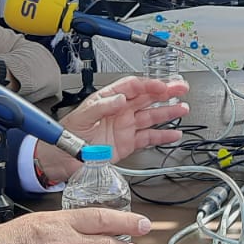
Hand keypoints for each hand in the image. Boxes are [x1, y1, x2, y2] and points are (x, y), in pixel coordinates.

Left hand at [34, 75, 187, 183]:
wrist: (61, 158)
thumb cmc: (67, 133)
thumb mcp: (81, 117)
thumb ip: (101, 107)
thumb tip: (120, 100)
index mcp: (109, 99)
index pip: (133, 87)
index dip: (149, 85)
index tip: (161, 86)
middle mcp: (120, 111)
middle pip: (147, 97)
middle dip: (165, 91)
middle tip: (181, 88)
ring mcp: (125, 127)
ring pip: (151, 116)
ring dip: (167, 111)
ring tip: (183, 108)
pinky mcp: (127, 143)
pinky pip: (148, 137)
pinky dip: (162, 136)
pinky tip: (174, 134)